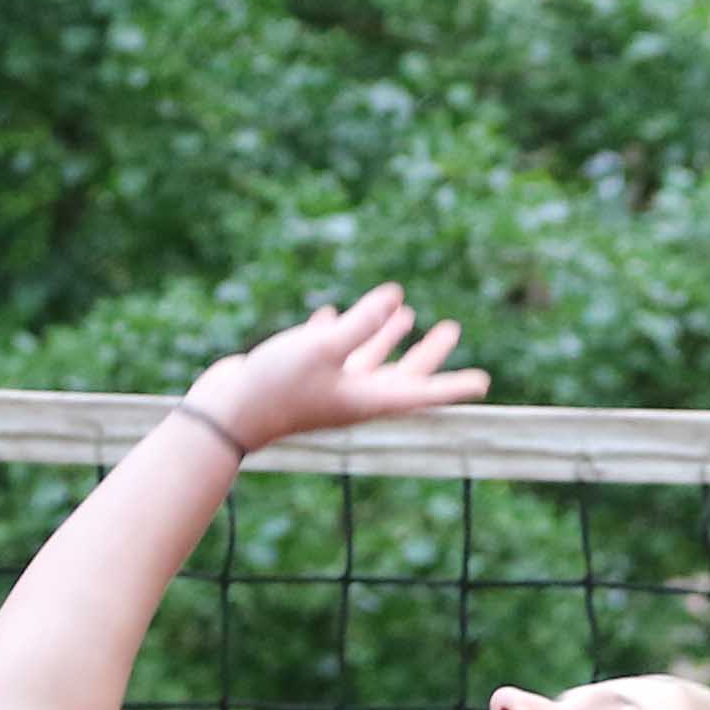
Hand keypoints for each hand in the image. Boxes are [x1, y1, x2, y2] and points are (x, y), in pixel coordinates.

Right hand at [189, 285, 488, 453]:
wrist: (225, 413)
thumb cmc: (277, 386)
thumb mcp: (324, 349)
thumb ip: (361, 324)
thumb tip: (397, 296)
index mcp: (366, 398)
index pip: (421, 391)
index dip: (453, 384)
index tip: (484, 382)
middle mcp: (351, 396)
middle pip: (400, 373)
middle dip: (426, 351)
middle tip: (451, 328)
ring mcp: (326, 387)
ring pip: (365, 359)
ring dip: (385, 335)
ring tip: (406, 311)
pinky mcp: (301, 375)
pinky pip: (328, 350)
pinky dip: (337, 330)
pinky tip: (336, 311)